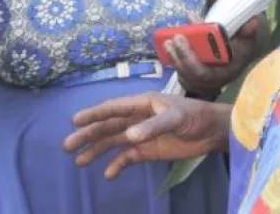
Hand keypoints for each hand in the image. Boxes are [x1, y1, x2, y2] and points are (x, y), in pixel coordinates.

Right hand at [64, 93, 227, 179]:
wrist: (212, 131)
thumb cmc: (195, 116)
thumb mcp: (176, 118)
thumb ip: (153, 126)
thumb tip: (128, 136)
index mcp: (142, 104)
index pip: (113, 109)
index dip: (94, 114)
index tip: (75, 121)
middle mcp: (137, 118)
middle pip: (108, 126)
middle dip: (88, 135)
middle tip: (67, 146)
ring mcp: (141, 134)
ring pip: (113, 142)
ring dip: (96, 150)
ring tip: (79, 162)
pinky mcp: (148, 150)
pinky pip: (127, 158)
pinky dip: (117, 165)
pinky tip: (108, 174)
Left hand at [164, 14, 263, 94]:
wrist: (236, 59)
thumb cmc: (241, 48)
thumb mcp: (246, 41)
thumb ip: (248, 32)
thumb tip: (252, 21)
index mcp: (226, 74)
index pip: (205, 73)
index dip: (190, 58)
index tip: (182, 37)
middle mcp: (213, 83)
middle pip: (192, 75)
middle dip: (181, 56)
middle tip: (174, 38)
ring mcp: (203, 85)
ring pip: (184, 76)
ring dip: (175, 59)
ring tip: (168, 42)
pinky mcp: (194, 82)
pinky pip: (182, 75)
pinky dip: (175, 63)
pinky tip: (169, 50)